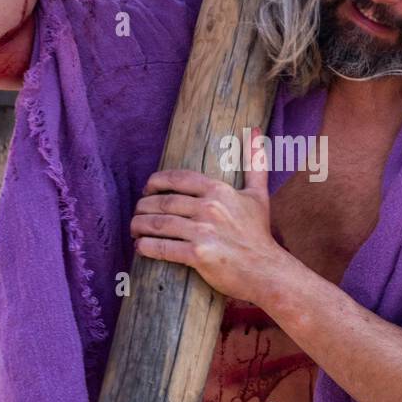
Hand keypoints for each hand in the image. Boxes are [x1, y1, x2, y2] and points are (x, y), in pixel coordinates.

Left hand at [131, 128, 292, 303]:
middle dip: (143, 208)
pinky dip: (146, 247)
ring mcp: (203, 231)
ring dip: (139, 226)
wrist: (266, 271)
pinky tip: (140, 247)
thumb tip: (256, 130)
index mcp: (219, 191)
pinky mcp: (198, 254)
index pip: (177, 179)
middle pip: (163, 202)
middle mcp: (209, 208)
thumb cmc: (259, 234)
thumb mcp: (259, 195)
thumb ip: (255, 163)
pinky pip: (162, 247)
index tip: (147, 190)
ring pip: (158, 224)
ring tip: (134, 229)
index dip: (155, 183)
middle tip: (137, 214)